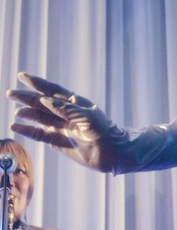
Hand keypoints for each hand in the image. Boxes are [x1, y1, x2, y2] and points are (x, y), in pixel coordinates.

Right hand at [7, 73, 127, 172]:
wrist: (113, 153)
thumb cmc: (105, 131)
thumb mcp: (86, 116)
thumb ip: (65, 109)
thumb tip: (44, 100)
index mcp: (74, 102)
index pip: (52, 90)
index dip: (37, 83)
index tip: (22, 76)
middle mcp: (65, 113)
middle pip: (42, 103)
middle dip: (27, 97)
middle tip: (10, 93)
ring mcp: (61, 127)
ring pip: (39, 118)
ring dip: (27, 113)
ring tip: (16, 110)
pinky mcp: (58, 141)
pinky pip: (39, 134)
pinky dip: (28, 130)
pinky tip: (16, 127)